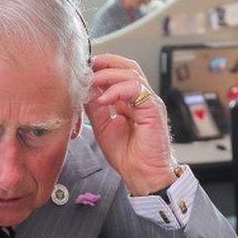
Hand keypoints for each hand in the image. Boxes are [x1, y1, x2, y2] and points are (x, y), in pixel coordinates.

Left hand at [85, 54, 174, 195]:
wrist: (142, 174)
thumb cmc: (128, 157)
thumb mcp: (102, 127)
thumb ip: (95, 107)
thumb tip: (85, 89)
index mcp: (131, 101)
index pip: (119, 72)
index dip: (102, 67)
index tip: (83, 70)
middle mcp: (142, 98)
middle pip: (128, 66)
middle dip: (106, 63)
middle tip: (87, 68)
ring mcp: (149, 102)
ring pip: (132, 73)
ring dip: (109, 75)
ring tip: (92, 82)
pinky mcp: (154, 109)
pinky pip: (137, 89)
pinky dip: (118, 90)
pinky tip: (104, 99)